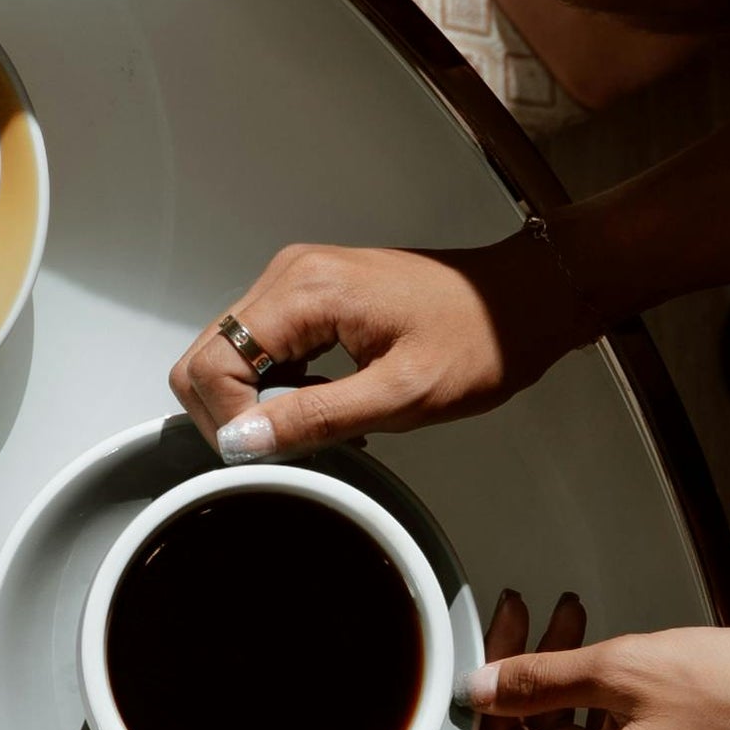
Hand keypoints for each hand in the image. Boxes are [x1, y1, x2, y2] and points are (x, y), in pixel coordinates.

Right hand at [172, 231, 590, 458]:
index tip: (270, 454)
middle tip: (294, 444)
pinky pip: (265, 348)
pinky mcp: (312, 295)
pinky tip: (326, 403)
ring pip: (231, 355)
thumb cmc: (478, 340)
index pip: (211, 363)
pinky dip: (280, 386)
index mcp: (306, 290)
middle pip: (208, 356)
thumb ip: (313, 418)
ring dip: (261, 402)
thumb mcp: (399, 395)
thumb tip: (242, 441)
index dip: (227, 422)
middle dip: (235, 414)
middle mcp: (291, 275)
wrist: (520, 300)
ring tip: (321, 423)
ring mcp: (299, 281)